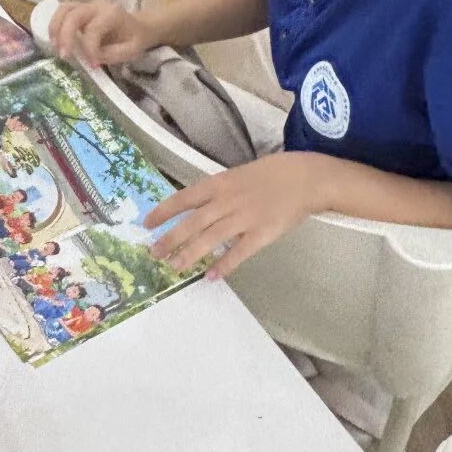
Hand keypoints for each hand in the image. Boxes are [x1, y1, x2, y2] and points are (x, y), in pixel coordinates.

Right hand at [48, 0, 158, 67]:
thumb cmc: (134, 39)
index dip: (90, 48)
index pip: (94, 29)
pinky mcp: (78, 9)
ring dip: (55, 28)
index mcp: (113, 13)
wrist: (139, 26)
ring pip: (64, 9)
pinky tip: (54, 40)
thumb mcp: (131, 50)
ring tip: (54, 46)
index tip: (92, 65)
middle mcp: (97, 6)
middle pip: (74, 14)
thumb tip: (90, 60)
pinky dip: (55, 25)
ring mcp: (86, 5)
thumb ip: (111, 55)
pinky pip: (62, 12)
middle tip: (64, 56)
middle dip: (66, 35)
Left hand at [145, 153, 327, 281]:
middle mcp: (227, 201)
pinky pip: (239, 252)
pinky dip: (224, 265)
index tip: (146, 224)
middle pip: (193, 222)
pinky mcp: (262, 234)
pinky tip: (211, 276)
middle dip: (171, 238)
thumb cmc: (270, 175)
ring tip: (175, 267)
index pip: (184, 198)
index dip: (164, 211)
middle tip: (153, 253)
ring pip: (211, 238)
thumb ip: (218, 193)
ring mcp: (245, 217)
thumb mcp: (237, 176)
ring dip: (191, 254)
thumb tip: (196, 209)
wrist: (305, 178)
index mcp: (219, 183)